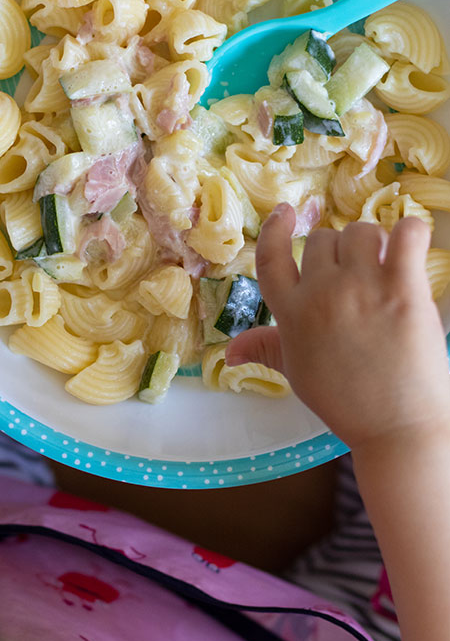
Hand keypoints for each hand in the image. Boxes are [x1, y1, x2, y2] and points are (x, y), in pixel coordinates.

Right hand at [225, 203, 449, 449]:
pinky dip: (411, 233)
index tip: (284, 211)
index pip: (270, 258)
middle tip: (357, 278)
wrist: (397, 428)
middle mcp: (321, 294)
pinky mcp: (404, 287)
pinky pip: (407, 232)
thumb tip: (230, 352)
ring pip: (361, 232)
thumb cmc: (346, 402)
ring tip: (385, 270)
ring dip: (373, 244)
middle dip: (338, 252)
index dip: (275, 230)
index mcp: (291, 314)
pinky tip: (411, 249)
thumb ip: (266, 349)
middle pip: (322, 240)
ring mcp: (362, 287)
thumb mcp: (298, 373)